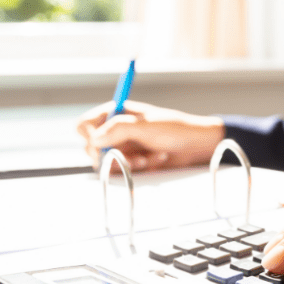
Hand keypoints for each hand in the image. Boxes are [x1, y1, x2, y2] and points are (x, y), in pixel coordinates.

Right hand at [76, 100, 225, 171]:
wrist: (197, 146)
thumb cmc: (176, 129)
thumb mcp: (147, 126)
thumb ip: (119, 129)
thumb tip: (95, 139)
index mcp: (116, 112)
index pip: (85, 125)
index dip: (90, 136)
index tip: (103, 144)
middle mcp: (115, 129)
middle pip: (91, 147)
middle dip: (112, 154)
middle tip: (130, 155)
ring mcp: (123, 146)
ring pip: (106, 162)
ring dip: (127, 162)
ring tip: (147, 158)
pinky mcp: (131, 161)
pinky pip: (121, 171)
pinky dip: (136, 168)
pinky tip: (154, 160)